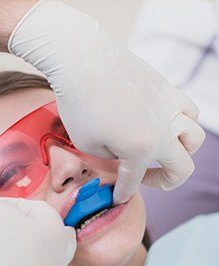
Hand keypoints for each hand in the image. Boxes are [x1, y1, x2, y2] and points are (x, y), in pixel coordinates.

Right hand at [0, 197, 75, 265]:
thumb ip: (2, 205)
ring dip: (5, 249)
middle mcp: (60, 249)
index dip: (6, 206)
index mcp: (55, 225)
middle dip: (10, 229)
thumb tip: (3, 213)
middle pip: (35, 230)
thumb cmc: (0, 253)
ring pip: (28, 253)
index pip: (32, 205)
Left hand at [9, 0, 204, 203]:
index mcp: (140, 149)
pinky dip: (182, 123)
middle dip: (165, 182)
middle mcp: (163, 131)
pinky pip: (188, 111)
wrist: (82, 60)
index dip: (122, 193)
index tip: (116, 199)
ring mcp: (169, 108)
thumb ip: (110, 158)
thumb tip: (121, 155)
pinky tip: (164, 123)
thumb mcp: (87, 144)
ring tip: (160, 151)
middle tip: (145, 179)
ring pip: (194, 138)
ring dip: (181, 152)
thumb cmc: (79, 104)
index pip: (133, 181)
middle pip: (182, 168)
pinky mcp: (167, 89)